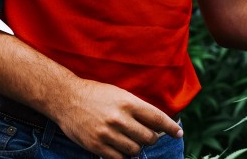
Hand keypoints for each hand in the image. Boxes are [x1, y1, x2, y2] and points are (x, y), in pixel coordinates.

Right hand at [53, 79, 182, 158]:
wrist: (67, 99)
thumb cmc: (97, 94)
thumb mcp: (120, 94)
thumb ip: (137, 108)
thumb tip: (156, 122)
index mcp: (128, 102)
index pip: (157, 118)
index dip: (170, 127)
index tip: (179, 132)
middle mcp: (120, 119)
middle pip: (148, 138)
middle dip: (152, 138)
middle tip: (149, 136)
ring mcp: (108, 133)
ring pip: (134, 150)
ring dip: (137, 147)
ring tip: (132, 139)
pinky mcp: (97, 146)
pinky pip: (118, 158)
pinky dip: (123, 155)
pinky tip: (120, 147)